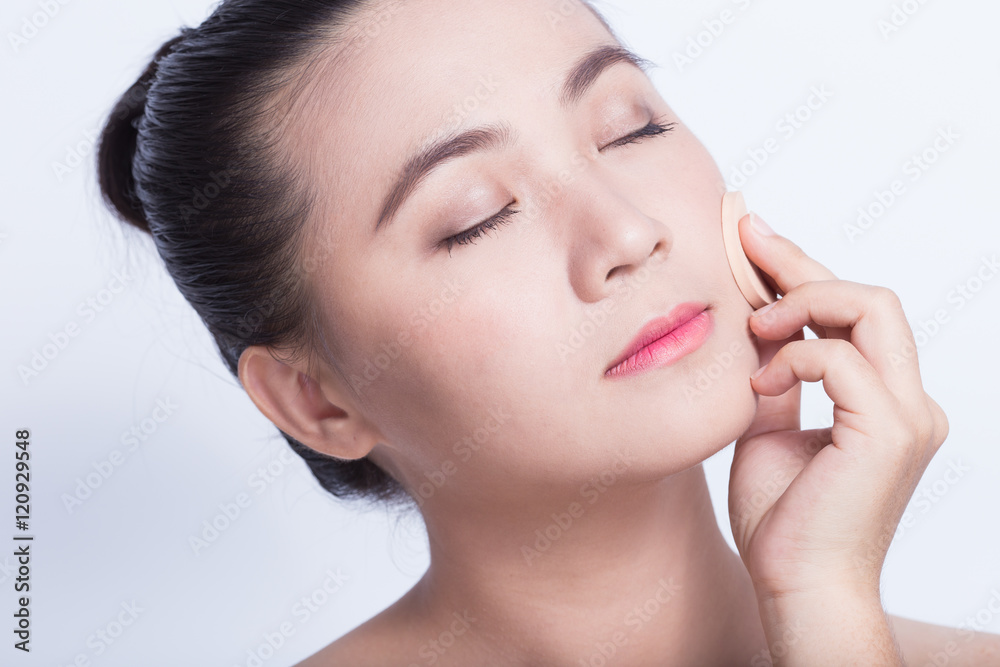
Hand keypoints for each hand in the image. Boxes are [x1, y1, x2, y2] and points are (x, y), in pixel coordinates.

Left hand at [727, 211, 949, 604]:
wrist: (795, 586)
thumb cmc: (783, 520)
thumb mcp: (768, 431)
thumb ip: (775, 380)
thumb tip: (755, 330)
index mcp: (884, 401)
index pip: (851, 315)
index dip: (801, 272)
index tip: (751, 240)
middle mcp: (908, 401)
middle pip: (868, 297)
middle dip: (800, 263)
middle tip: (743, 239)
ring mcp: (907, 414)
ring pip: (870, 308)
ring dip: (800, 302)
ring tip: (752, 326)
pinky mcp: (889, 431)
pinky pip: (840, 358)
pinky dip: (793, 356)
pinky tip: (759, 383)